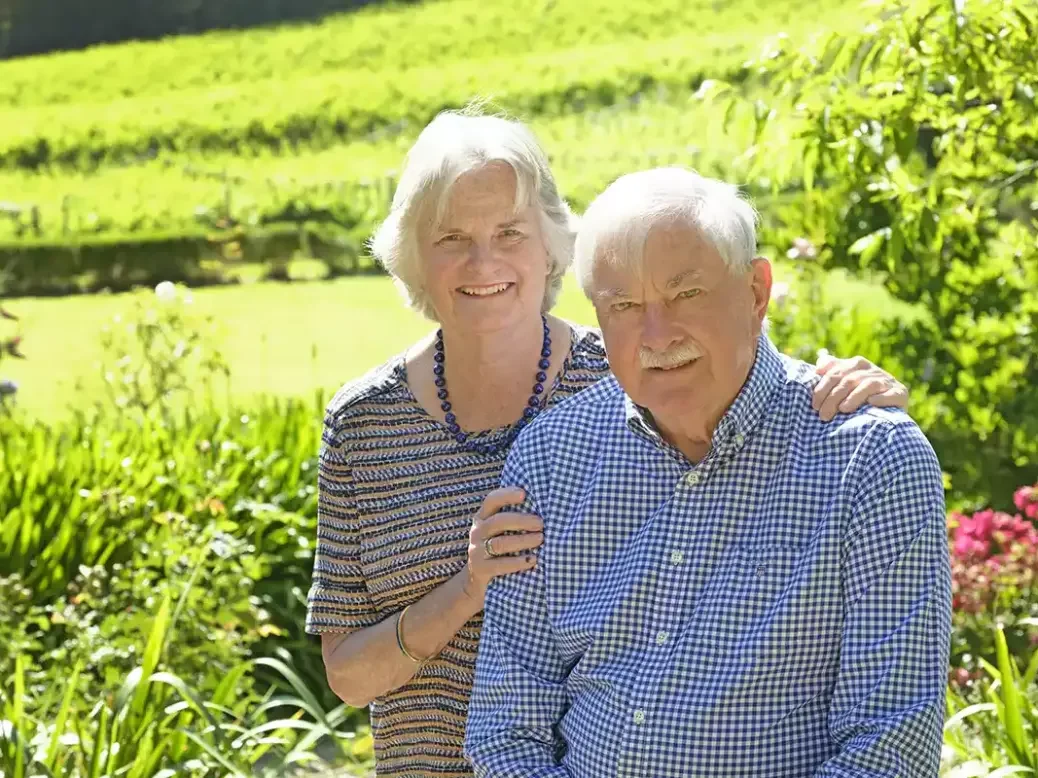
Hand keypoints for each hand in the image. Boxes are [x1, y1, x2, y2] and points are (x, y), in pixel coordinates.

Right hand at [462, 487, 542, 609]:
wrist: (476, 582)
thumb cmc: (498, 550)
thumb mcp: (500, 532)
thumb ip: (514, 520)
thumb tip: (545, 507)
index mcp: (483, 518)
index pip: (492, 500)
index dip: (506, 495)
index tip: (524, 494)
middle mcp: (477, 532)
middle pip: (498, 521)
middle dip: (521, 521)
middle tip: (541, 523)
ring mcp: (477, 551)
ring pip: (500, 543)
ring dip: (523, 540)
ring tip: (541, 539)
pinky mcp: (480, 569)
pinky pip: (500, 565)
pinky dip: (518, 562)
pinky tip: (533, 559)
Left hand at [812, 352, 908, 420]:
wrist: (888, 412)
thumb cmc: (859, 398)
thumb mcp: (844, 383)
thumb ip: (831, 371)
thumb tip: (818, 367)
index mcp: (856, 364)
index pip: (835, 372)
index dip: (822, 388)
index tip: (814, 406)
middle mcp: (872, 369)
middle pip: (848, 380)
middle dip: (833, 398)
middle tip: (823, 416)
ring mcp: (887, 380)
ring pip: (867, 385)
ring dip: (853, 398)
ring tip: (843, 410)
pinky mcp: (900, 392)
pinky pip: (891, 394)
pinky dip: (880, 398)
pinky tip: (871, 403)